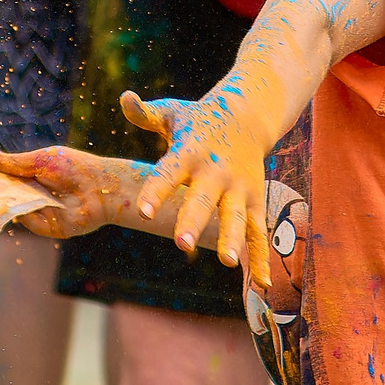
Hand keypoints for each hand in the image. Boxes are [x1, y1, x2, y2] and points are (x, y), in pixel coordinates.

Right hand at [0, 147, 138, 239]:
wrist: (102, 188)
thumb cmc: (75, 167)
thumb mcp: (41, 160)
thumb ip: (15, 163)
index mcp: (34, 176)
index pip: (7, 177)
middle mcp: (36, 195)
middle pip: (8, 195)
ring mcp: (42, 211)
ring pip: (15, 209)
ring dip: (2, 203)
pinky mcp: (50, 227)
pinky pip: (29, 222)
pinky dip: (20, 215)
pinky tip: (13, 205)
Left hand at [123, 91, 273, 283]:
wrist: (248, 116)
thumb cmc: (198, 120)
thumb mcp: (171, 112)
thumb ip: (145, 114)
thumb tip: (124, 98)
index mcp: (190, 151)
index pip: (169, 172)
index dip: (156, 191)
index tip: (143, 212)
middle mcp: (216, 172)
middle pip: (203, 199)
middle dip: (193, 221)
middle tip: (181, 244)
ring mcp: (239, 188)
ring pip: (235, 217)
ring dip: (232, 240)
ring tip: (227, 262)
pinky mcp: (255, 200)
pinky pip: (258, 233)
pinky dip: (260, 258)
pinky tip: (261, 285)